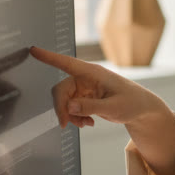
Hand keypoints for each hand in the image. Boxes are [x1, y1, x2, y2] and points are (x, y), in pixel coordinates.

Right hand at [29, 46, 174, 174]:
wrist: (141, 110)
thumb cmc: (132, 103)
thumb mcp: (114, 107)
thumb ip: (91, 107)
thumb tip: (69, 106)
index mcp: (93, 73)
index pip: (67, 63)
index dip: (49, 57)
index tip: (33, 50)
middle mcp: (85, 78)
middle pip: (60, 90)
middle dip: (61, 108)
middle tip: (66, 125)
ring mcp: (84, 88)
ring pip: (64, 102)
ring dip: (70, 115)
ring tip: (86, 124)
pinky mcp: (84, 97)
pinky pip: (70, 108)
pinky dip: (75, 117)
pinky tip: (88, 123)